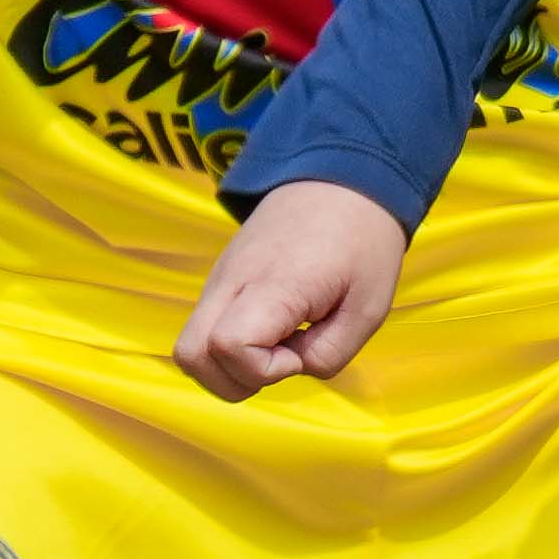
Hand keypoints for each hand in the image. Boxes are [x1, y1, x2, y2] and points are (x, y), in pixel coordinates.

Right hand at [176, 180, 409, 400]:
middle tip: (283, 359)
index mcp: (272, 285)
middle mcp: (232, 281)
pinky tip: (272, 330)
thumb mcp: (368, 309)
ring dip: (229, 367)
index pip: (227, 345)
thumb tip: (293, 367)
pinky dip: (229, 348)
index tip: (299, 354)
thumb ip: (330, 354)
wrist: (342, 178)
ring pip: (189, 347)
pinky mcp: (221, 278)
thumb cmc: (362, 244)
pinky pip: (205, 328)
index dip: (261, 370)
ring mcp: (220, 278)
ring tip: (277, 347)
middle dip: (234, 380)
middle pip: (189, 356)